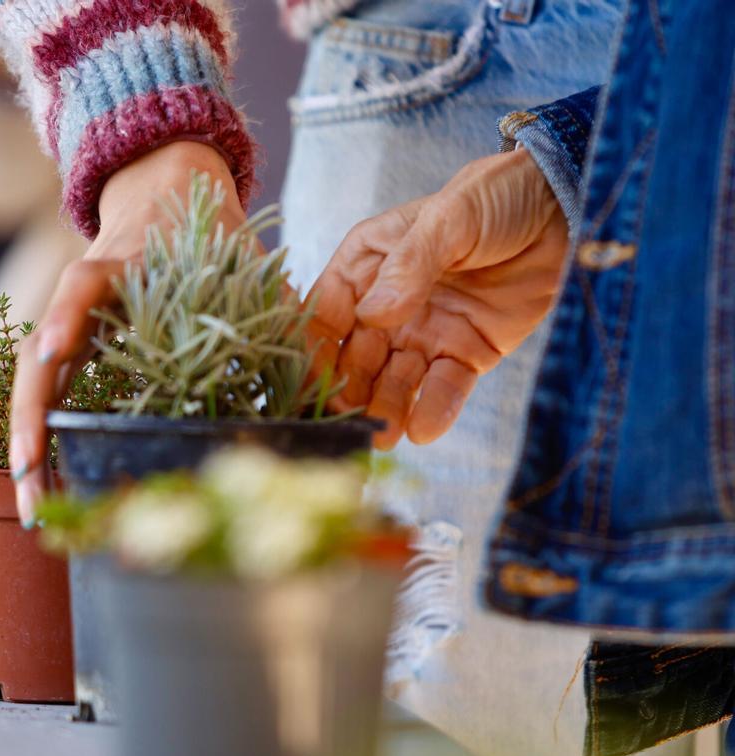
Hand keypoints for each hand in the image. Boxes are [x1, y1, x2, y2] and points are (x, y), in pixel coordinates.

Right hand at [9, 141, 245, 526]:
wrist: (169, 188)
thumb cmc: (212, 231)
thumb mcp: (246, 264)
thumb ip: (280, 315)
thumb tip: (322, 391)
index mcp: (127, 265)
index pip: (85, 284)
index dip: (67, 317)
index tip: (52, 356)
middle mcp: (84, 293)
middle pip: (37, 352)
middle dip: (28, 418)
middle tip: (30, 484)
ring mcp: (71, 319)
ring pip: (33, 379)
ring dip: (28, 441)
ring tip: (32, 507)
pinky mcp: (73, 343)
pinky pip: (47, 391)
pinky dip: (45, 437)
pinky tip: (49, 485)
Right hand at [307, 148, 568, 449]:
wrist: (567, 206)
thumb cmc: (497, 196)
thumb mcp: (449, 217)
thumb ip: (409, 265)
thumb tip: (372, 316)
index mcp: (366, 264)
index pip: (327, 310)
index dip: (316, 345)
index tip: (310, 376)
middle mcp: (387, 304)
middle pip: (356, 355)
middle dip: (348, 387)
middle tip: (345, 417)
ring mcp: (425, 331)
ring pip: (395, 379)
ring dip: (385, 407)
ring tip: (380, 437)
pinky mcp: (466, 353)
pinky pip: (444, 388)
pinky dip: (433, 410)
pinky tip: (422, 431)